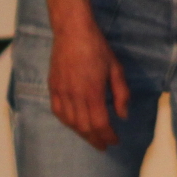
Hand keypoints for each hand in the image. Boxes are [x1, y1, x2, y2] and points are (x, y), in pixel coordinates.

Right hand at [47, 22, 130, 150]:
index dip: (108, 136)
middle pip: (84, 127)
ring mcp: (61, 92)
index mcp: (92, 92)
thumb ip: (121, 94)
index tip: (114, 141)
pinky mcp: (53, 87)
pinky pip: (58, 111)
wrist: (72, 31)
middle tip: (104, 145)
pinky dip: (67, 122)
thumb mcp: (116, 69)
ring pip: (70, 122)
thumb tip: (123, 115)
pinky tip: (74, 125)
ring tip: (91, 138)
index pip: (100, 123)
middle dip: (95, 139)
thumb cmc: (97, 48)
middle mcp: (75, 95)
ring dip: (81, 134)